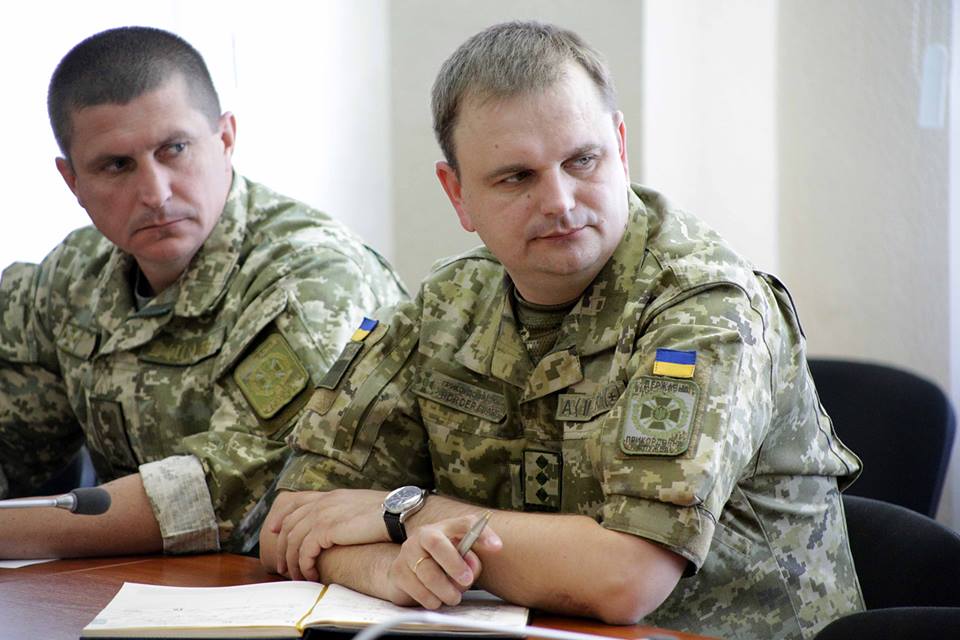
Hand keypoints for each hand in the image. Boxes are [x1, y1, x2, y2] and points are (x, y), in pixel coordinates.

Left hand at [268, 489, 387, 579]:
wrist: (400, 513)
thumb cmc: (388, 514)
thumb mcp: (360, 509)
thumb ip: (344, 514)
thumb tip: (339, 529)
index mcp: (331, 495)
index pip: (294, 501)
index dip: (279, 516)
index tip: (272, 530)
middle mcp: (324, 502)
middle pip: (288, 523)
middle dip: (281, 547)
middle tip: (282, 567)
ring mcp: (323, 513)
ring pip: (293, 539)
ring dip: (291, 561)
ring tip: (297, 576)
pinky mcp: (326, 529)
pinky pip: (304, 550)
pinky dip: (304, 565)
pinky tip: (311, 575)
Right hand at [386, 514, 501, 608]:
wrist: (409, 574)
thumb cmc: (442, 566)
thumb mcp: (461, 562)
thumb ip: (471, 564)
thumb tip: (470, 568)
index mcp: (445, 528)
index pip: (466, 524)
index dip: (483, 533)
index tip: (497, 547)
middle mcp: (423, 535)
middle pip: (437, 543)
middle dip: (454, 564)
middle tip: (466, 580)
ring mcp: (407, 553)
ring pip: (426, 572)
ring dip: (445, 590)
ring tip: (453, 597)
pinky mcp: (397, 572)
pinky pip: (416, 589)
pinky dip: (431, 599)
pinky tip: (436, 600)